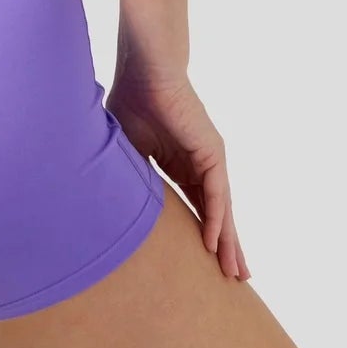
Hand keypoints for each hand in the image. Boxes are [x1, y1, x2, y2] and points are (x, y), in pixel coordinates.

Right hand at [104, 68, 250, 280]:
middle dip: (223, 246)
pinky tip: (215, 243)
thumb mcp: (126, 150)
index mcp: (179, 163)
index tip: (202, 262)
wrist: (146, 69)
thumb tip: (111, 206)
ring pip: (220, 209)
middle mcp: (199, 164)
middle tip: (233, 278)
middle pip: (214, 213)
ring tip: (235, 272)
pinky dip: (217, 219)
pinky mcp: (212, 153)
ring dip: (226, 241)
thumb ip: (128, 176)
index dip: (199, 233)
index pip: (195, 206)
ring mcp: (208, 159)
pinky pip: (216, 193)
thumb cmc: (132, 100)